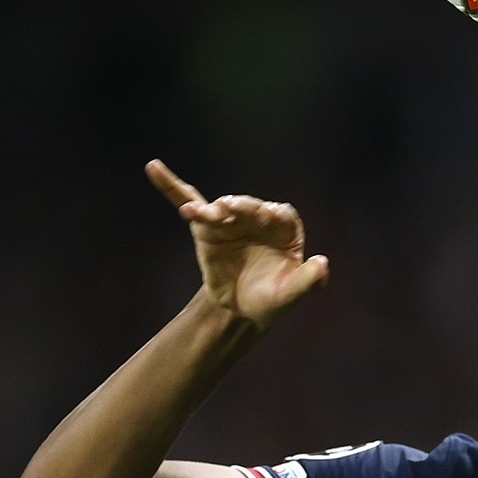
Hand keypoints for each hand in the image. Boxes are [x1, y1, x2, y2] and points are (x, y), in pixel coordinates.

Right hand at [145, 159, 328, 326]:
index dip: (275, 215)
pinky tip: (154, 168)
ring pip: (220, 207)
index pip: (282, 215)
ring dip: (212, 208)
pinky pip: (188, 202)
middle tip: (229, 210)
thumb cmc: (272, 299)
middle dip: (242, 207)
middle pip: (250, 207)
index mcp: (285, 229)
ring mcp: (231, 221)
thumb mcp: (292, 294)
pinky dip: (171, 186)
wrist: (243, 310)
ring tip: (204, 213)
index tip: (268, 217)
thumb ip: (309, 281)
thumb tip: (323, 263)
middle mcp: (259, 219)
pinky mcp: (206, 228)